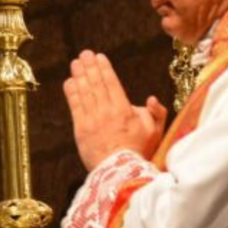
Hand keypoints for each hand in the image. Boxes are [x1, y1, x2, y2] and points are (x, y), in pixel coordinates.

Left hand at [63, 50, 166, 170]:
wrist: (120, 173)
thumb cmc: (139, 152)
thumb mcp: (156, 132)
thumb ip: (157, 113)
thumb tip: (151, 98)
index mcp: (124, 110)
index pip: (112, 83)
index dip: (104, 68)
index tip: (99, 57)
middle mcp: (106, 111)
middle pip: (96, 84)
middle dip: (90, 67)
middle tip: (84, 54)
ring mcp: (92, 120)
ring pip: (84, 92)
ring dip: (79, 75)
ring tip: (76, 63)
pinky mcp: (81, 130)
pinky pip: (75, 107)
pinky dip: (72, 93)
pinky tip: (69, 82)